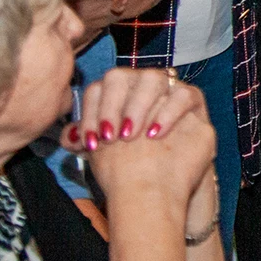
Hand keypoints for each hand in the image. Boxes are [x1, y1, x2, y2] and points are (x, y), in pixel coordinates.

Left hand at [62, 65, 199, 151]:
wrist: (159, 183)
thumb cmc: (128, 164)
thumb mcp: (101, 153)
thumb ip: (82, 141)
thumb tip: (68, 137)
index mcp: (113, 92)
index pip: (97, 89)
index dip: (91, 113)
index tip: (91, 142)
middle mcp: (138, 84)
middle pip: (119, 77)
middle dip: (111, 107)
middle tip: (109, 137)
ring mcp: (166, 88)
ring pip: (152, 78)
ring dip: (137, 106)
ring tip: (130, 136)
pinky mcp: (191, 98)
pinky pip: (182, 94)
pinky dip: (168, 111)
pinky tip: (155, 134)